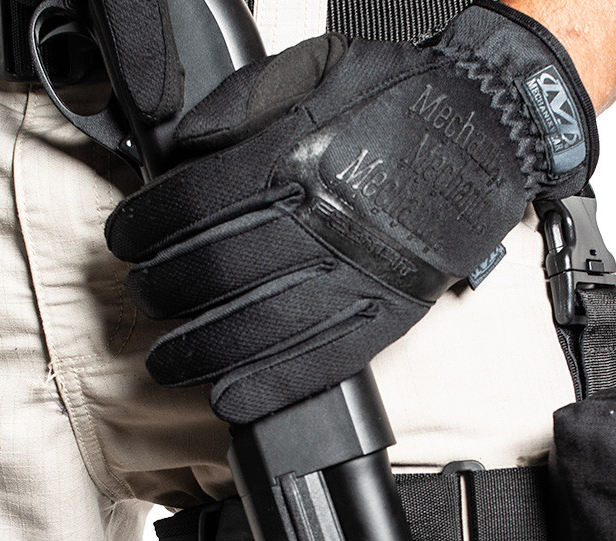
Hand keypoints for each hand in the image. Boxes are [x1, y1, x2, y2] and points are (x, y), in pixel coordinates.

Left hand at [105, 0, 596, 423]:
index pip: (192, 204)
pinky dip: (270, 385)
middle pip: (215, 273)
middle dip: (163, 292)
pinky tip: (230, 397)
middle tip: (143, 297)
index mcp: (295, 159)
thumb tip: (184, 147)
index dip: (145, 227)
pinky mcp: (388, 314)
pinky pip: (321, 361)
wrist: (491, 132)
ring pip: (259, 327)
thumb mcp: (319, 68)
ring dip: (202, 350)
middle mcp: (320, 223)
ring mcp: (356, 275)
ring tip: (167, 361)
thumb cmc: (405, 99)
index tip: (125, 239)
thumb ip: (245, 103)